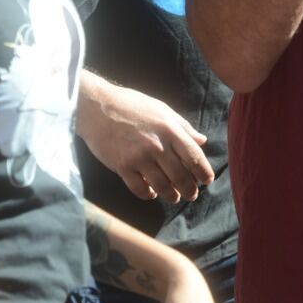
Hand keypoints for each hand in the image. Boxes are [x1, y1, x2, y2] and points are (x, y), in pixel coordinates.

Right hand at [78, 78, 213, 202]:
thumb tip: (202, 140)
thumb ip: (183, 127)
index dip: (203, 171)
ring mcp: (138, 157)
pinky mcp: (122, 166)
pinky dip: (148, 194)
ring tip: (175, 197)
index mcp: (169, 129)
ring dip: (171, 195)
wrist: (96, 107)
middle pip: (180, 176)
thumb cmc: (131, 105)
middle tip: (192, 194)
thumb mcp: (161, 109)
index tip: (207, 180)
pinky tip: (152, 193)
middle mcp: (156, 145)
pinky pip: (139, 188)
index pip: (193, 156)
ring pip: (162, 186)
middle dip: (190, 189)